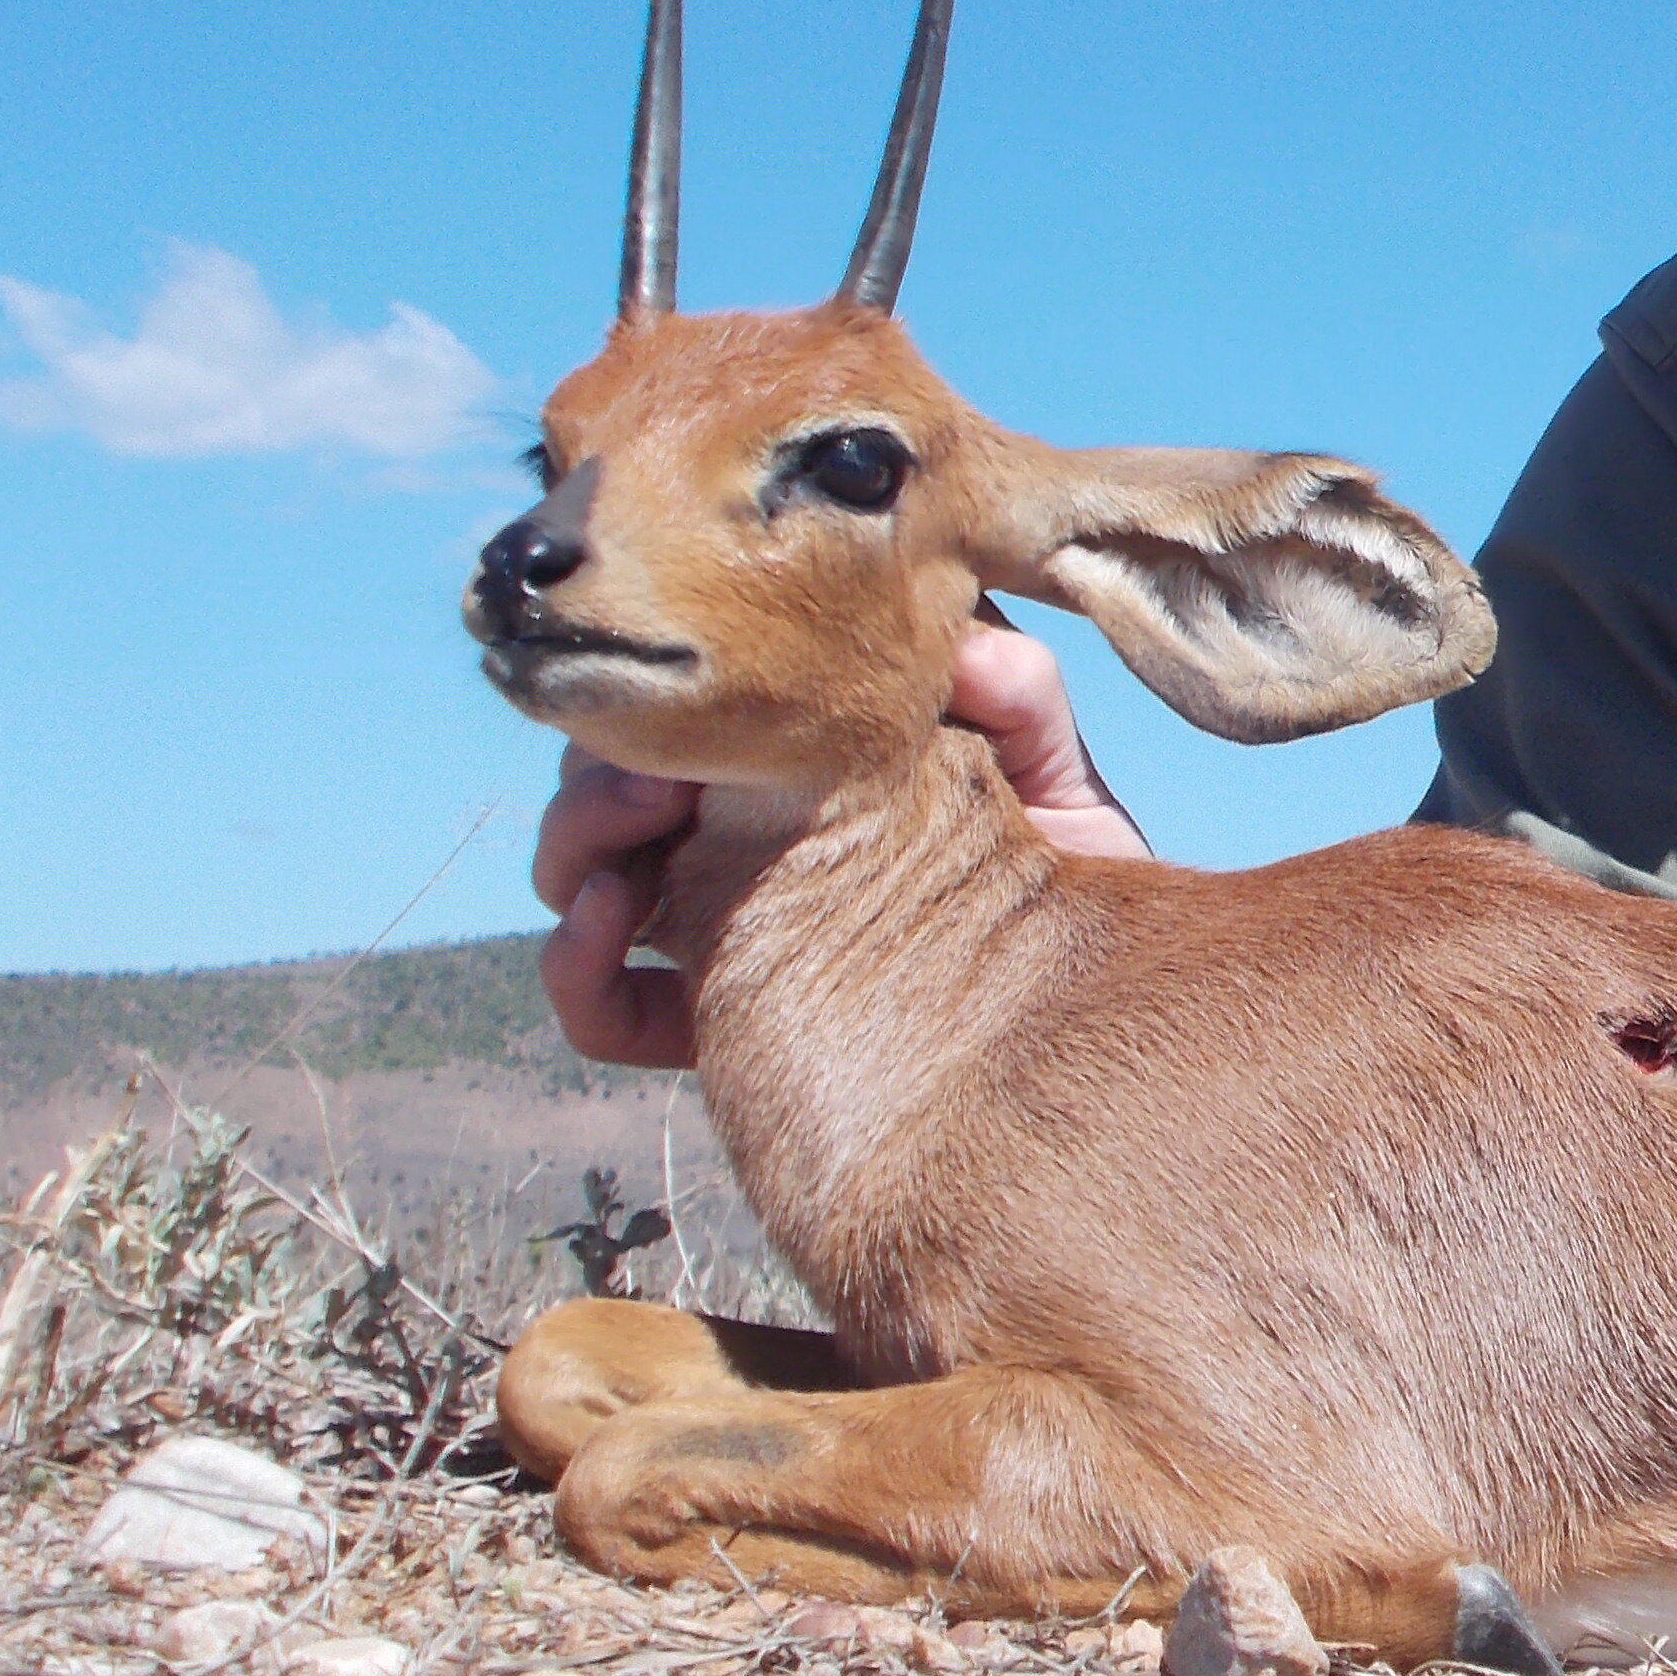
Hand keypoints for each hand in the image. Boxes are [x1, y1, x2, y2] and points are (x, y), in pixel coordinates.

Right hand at [529, 622, 1151, 1069]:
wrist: (1103, 1011)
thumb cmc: (1073, 875)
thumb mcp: (1051, 768)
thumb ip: (1012, 692)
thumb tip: (949, 646)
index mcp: (803, 769)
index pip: (693, 714)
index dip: (664, 696)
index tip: (686, 694)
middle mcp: (744, 843)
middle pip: (611, 783)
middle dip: (597, 771)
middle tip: (650, 787)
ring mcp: (721, 932)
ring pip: (582, 876)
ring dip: (573, 850)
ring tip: (624, 859)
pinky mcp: (716, 1029)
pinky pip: (603, 1010)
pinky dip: (578, 973)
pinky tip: (609, 934)